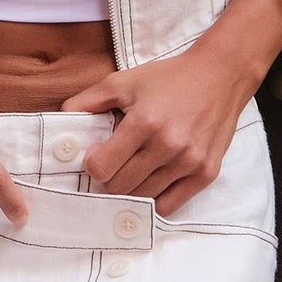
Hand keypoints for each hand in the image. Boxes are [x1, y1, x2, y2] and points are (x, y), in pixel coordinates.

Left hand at [74, 0, 281, 215]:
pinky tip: (151, 184)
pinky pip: (171, 205)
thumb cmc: (169, 78)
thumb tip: (61, 120)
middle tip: (112, 165)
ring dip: (131, 189)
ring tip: (131, 171)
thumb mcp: (124, 81)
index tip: (96, 154)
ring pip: (144, 198)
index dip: (92, 164)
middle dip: (108, 179)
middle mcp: (168, 146)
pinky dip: (155, 200)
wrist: (220, 76)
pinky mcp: (206, 173)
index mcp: (144, 122)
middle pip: (120, 187)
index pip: (103, 167)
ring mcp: (189, 162)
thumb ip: (88, 101)